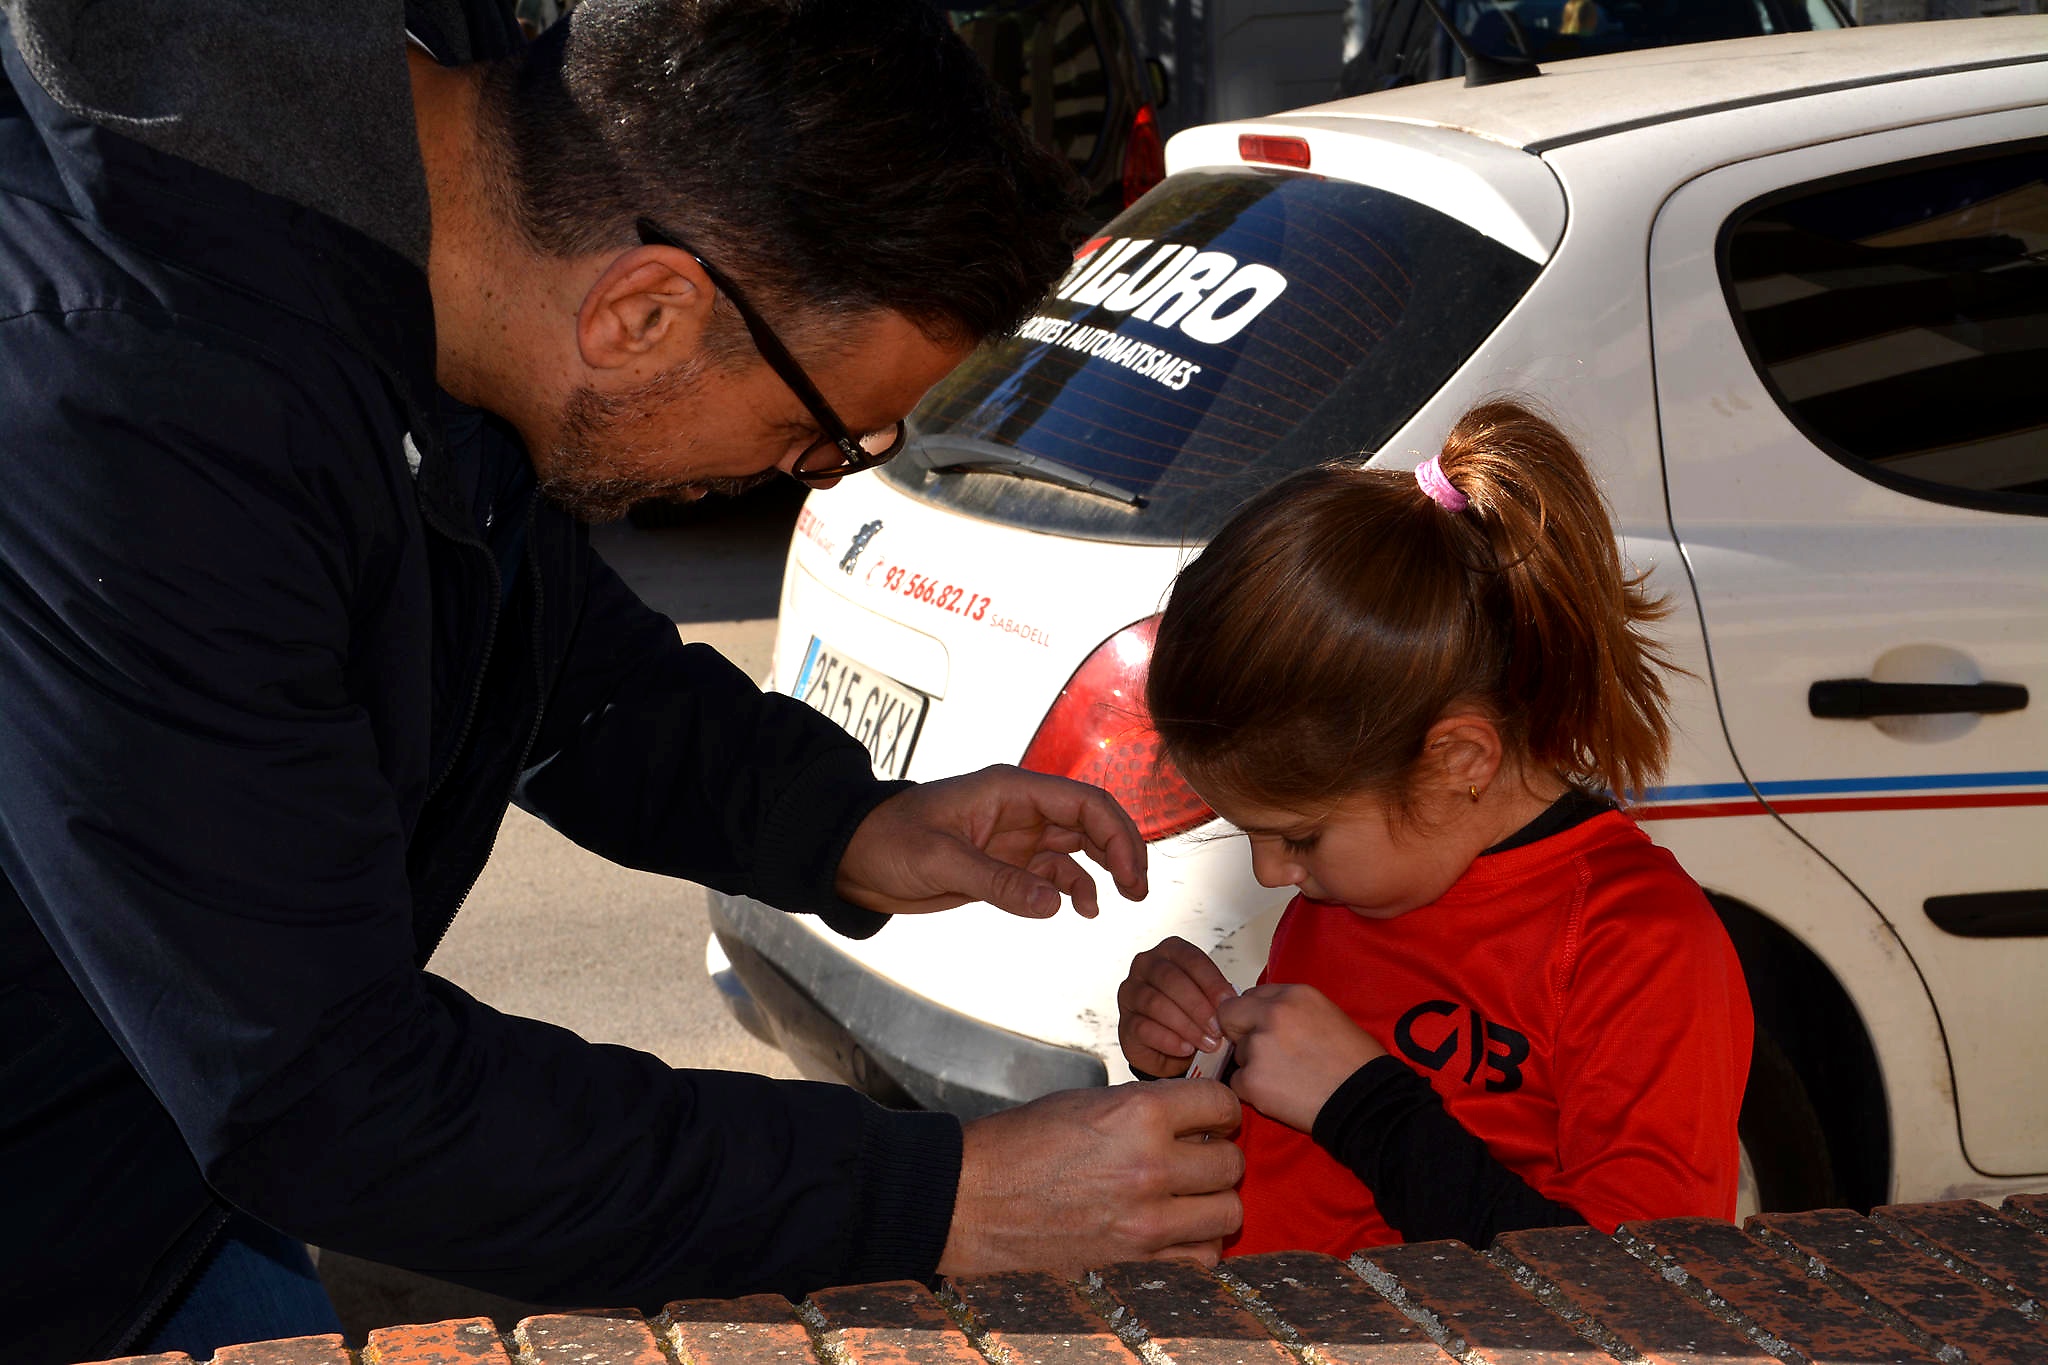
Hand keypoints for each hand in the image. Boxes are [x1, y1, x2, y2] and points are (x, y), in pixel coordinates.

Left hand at [836, 765, 1146, 917]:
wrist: (852, 858)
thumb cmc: (888, 841)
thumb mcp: (941, 860)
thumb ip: (999, 882)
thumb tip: (1054, 904)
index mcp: (1010, 790)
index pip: (1083, 801)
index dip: (1117, 832)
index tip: (1130, 872)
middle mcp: (1022, 809)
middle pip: (1090, 821)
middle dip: (1121, 849)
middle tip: (1137, 889)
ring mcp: (1015, 837)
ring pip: (1078, 847)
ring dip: (1102, 870)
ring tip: (1121, 900)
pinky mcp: (1004, 864)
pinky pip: (1052, 872)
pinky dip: (1072, 889)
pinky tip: (1079, 910)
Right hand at [939, 1080, 1242, 1274]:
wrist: (976, 1197)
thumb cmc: (1024, 1141)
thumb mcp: (1088, 1101)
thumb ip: (1145, 1107)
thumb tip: (1190, 1116)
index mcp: (1139, 1113)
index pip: (1221, 1103)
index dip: (1219, 1107)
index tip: (1211, 1115)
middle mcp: (1151, 1164)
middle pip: (1231, 1160)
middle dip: (1218, 1153)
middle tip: (1197, 1152)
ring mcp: (1147, 1216)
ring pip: (1229, 1211)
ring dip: (1215, 1199)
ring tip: (1191, 1190)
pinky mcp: (1137, 1256)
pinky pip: (1204, 1254)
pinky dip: (1200, 1241)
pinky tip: (1179, 1225)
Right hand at [1117, 936, 1237, 1076]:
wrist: (1172, 1046)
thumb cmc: (1192, 1014)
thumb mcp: (1209, 998)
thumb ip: (1217, 997)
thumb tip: (1232, 1004)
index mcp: (1170, 951)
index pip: (1190, 958)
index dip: (1211, 981)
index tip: (1229, 1002)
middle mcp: (1145, 966)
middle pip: (1170, 979)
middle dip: (1198, 1006)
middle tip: (1218, 1028)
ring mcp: (1131, 993)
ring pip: (1155, 1003)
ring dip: (1186, 1025)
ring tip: (1207, 1042)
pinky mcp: (1124, 1023)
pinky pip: (1143, 1028)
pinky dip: (1168, 1040)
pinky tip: (1186, 1048)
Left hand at [1218, 983, 1385, 1132]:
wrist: (1368, 1102)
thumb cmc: (1356, 1062)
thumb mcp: (1327, 1015)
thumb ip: (1291, 1010)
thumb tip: (1262, 1015)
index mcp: (1294, 995)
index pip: (1252, 994)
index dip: (1255, 1014)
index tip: (1265, 1029)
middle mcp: (1272, 1014)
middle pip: (1230, 1015)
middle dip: (1239, 1032)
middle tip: (1263, 1053)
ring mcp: (1259, 1047)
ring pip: (1236, 1053)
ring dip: (1251, 1065)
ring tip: (1285, 1079)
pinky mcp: (1252, 1081)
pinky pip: (1237, 1083)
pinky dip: (1252, 1091)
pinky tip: (1280, 1095)